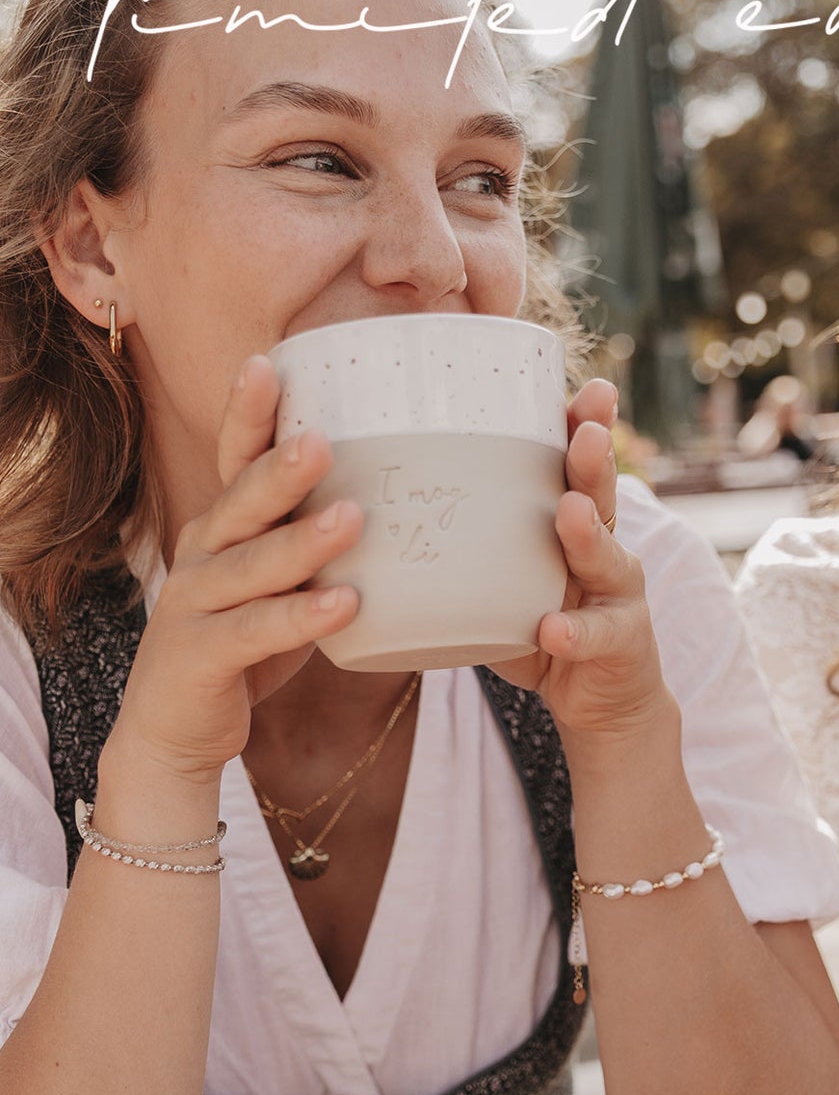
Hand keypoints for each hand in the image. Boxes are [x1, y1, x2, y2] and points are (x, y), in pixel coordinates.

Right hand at [112, 356, 362, 781]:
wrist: (177, 730)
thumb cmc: (247, 640)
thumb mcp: (282, 580)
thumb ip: (320, 540)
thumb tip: (404, 495)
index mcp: (226, 527)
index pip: (236, 461)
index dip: (248, 415)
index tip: (268, 364)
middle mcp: (205, 554)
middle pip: (242, 501)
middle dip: (280, 469)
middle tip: (322, 438)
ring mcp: (195, 604)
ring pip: (251, 565)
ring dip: (301, 542)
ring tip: (351, 519)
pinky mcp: (201, 656)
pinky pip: (256, 632)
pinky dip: (300, 618)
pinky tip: (344, 605)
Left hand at [488, 379, 673, 747]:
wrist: (602, 702)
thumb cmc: (544, 629)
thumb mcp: (508, 583)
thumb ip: (468, 549)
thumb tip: (372, 509)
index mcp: (576, 525)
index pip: (576, 467)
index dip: (582, 426)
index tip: (585, 389)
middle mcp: (604, 549)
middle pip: (600, 495)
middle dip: (593, 460)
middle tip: (586, 429)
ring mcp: (617, 595)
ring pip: (607, 557)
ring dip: (588, 533)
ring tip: (570, 510)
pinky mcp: (620, 643)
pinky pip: (593, 636)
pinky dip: (573, 632)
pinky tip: (554, 628)